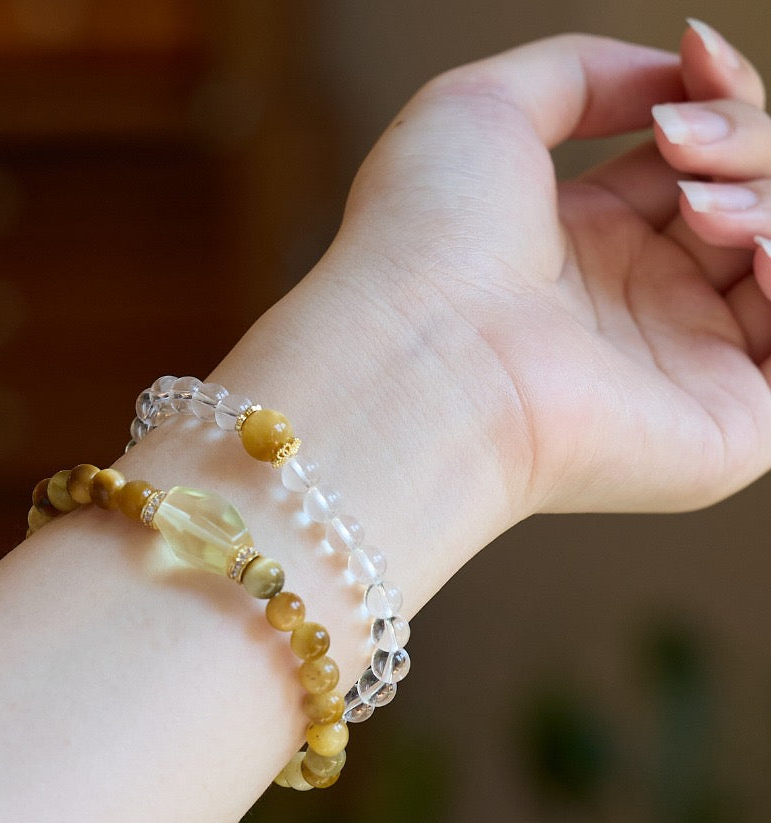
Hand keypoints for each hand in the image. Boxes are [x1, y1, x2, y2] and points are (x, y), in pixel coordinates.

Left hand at [329, 22, 770, 515]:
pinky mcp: (720, 432)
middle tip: (679, 144)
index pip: (696, 161)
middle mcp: (636, 305)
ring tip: (701, 211)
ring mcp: (680, 368)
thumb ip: (581, 73)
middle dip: (745, 140)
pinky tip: (760, 253)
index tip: (696, 56)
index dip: (720, 99)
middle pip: (749, 198)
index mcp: (584, 243)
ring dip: (767, 201)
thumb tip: (673, 78)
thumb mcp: (482, 109)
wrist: (419, 359)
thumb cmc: (422, 242)